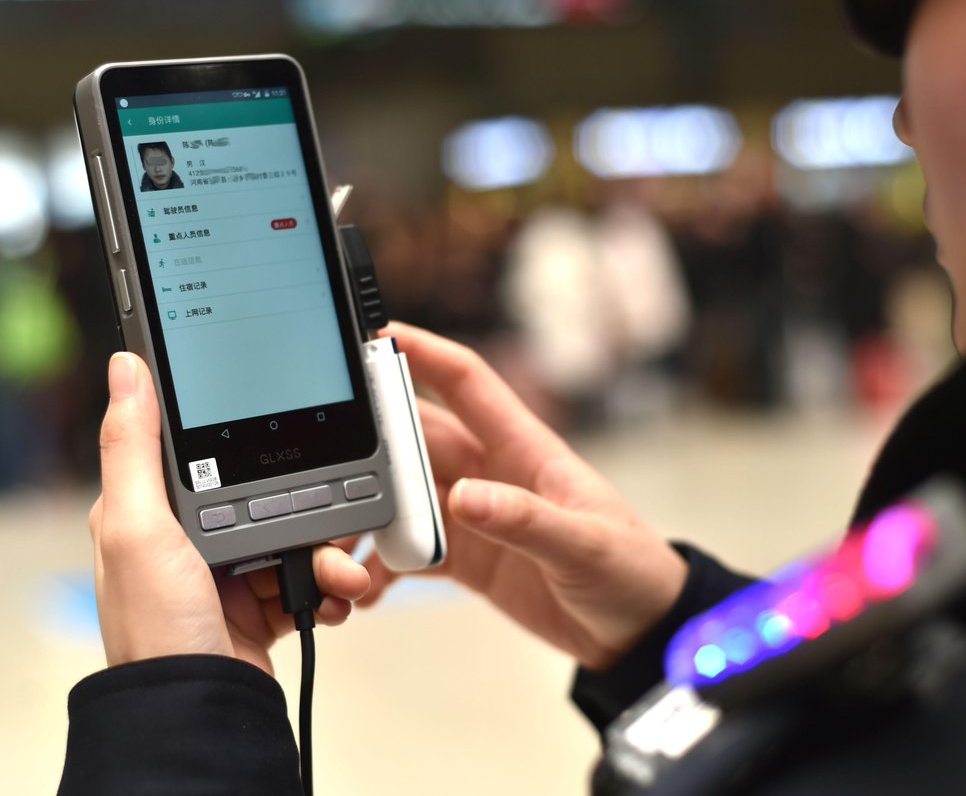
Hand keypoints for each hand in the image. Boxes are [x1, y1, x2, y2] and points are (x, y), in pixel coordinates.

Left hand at [89, 352, 371, 675]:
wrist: (202, 710)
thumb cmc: (157, 630)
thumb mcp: (137, 527)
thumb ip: (134, 446)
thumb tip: (127, 368)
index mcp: (154, 511)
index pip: (209, 452)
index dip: (250, 442)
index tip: (290, 432)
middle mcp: (191, 539)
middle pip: (270, 493)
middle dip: (313, 508)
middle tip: (333, 522)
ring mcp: (231, 573)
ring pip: (299, 534)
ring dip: (331, 552)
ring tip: (342, 573)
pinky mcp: (263, 605)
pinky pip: (310, 577)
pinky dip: (331, 585)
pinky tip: (335, 596)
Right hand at [358, 323, 687, 670]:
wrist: (639, 632)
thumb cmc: (630, 571)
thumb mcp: (584, 544)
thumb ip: (525, 521)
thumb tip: (464, 498)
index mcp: (525, 449)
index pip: (465, 382)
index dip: (421, 351)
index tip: (372, 333)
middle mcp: (492, 473)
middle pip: (416, 441)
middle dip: (370, 446)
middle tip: (325, 460)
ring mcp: (476, 515)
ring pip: (404, 497)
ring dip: (370, 515)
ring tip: (341, 546)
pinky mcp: (469, 558)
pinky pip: (411, 550)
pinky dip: (384, 566)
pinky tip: (365, 590)